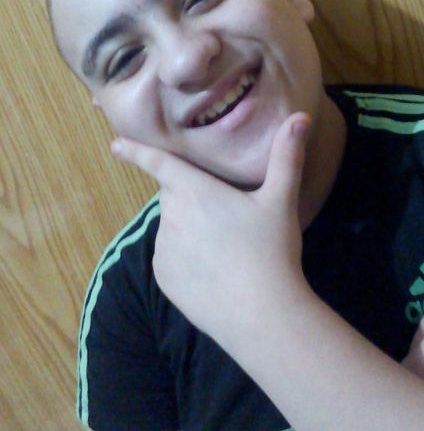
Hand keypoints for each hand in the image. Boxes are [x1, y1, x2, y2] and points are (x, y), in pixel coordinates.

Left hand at [111, 113, 310, 342]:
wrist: (260, 314)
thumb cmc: (271, 250)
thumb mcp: (281, 200)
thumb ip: (287, 156)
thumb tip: (301, 116)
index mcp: (195, 191)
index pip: (159, 163)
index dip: (136, 151)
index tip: (116, 145)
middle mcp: (171, 216)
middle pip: (175, 195)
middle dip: (192, 196)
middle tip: (227, 211)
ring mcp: (164, 250)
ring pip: (173, 226)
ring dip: (190, 226)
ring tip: (226, 245)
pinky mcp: (164, 278)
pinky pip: (170, 257)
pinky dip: (186, 256)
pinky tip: (215, 269)